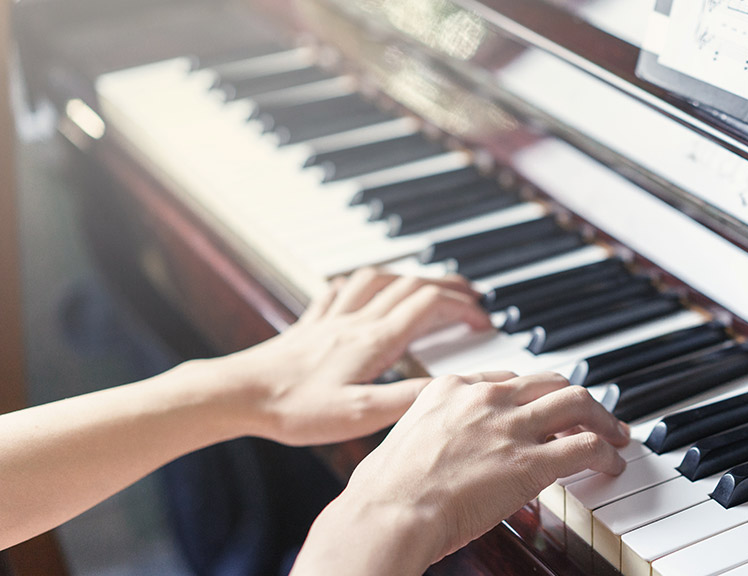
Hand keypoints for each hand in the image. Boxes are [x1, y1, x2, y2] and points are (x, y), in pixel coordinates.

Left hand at [220, 268, 491, 445]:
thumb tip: (456, 386)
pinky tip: (365, 287)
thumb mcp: (360, 415)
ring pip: (380, 279)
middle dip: (449, 287)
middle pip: (412, 285)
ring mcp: (331, 318)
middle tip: (473, 299)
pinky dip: (365, 281)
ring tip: (430, 285)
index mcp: (374, 341)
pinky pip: (342, 287)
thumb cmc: (294, 409)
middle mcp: (356, 321)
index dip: (464, 308)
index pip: (430, 306)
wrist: (237, 395)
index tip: (485, 322)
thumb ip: (411, 398)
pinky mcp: (310, 324)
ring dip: (411, 276)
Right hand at [292, 372, 629, 574]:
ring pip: (577, 403)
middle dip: (575, 398)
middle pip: (549, 382)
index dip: (532, 394)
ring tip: (616, 435)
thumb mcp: (402, 440)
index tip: (542, 408)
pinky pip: (585, 447)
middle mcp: (486, 398)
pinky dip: (606, 453)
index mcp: (451, 388)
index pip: (507, 378)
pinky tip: (612, 464)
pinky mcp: (531, 462)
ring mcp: (511, 427)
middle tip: (591, 415)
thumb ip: (427, 434)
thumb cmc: (384, 491)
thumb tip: (430, 450)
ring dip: (603, 419)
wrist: (390, 512)